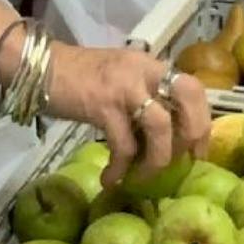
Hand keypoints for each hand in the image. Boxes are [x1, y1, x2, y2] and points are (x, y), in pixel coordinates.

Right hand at [46, 47, 210, 187]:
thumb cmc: (79, 76)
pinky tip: (110, 179)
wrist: (40, 67)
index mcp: (150, 65)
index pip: (193, 87)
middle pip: (188, 100)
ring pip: (160, 128)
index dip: (202, 120)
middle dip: (192, 136)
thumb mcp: (120, 77)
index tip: (198, 149)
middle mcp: (144, 71)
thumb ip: (142, 96)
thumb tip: (163, 135)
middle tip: (182, 162)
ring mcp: (124, 87)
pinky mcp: (103, 105)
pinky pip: (123, 145)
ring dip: (156, 160)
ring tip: (142, 178)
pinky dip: (120, 168)